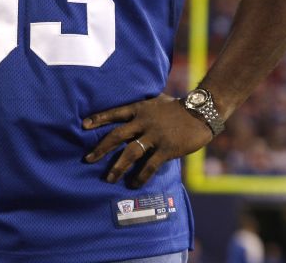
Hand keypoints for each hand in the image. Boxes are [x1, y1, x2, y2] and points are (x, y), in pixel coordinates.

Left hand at [82, 94, 212, 187]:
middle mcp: (144, 122)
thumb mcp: (156, 101)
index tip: (83, 125)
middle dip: (101, 148)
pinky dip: (140, 176)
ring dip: (118, 167)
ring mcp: (155, 136)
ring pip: (131, 153)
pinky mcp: (167, 149)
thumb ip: (141, 108)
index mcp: (140, 109)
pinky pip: (150, 165)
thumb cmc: (177, 107)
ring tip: (109, 178)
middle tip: (88, 159)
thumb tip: (127, 113)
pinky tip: (133, 183)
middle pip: (117, 135)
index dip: (98, 118)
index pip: (114, 112)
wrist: (202, 111)